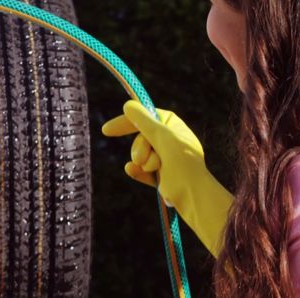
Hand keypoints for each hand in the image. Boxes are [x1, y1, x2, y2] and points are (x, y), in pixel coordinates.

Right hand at [101, 100, 233, 256]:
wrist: (192, 194)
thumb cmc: (182, 162)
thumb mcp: (162, 136)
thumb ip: (143, 120)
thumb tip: (128, 105)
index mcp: (173, 126)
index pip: (145, 116)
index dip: (126, 122)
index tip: (107, 130)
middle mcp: (169, 140)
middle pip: (139, 138)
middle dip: (140, 148)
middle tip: (143, 158)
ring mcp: (164, 158)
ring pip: (138, 154)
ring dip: (142, 161)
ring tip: (154, 169)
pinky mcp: (159, 175)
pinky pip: (140, 169)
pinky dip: (137, 171)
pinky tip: (132, 171)